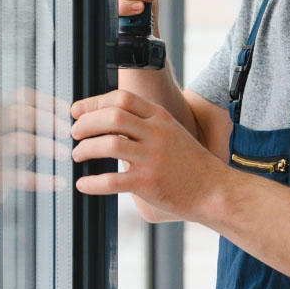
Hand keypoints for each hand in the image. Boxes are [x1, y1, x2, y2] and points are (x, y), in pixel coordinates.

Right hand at [0, 88, 70, 213]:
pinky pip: (16, 177)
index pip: (20, 97)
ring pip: (16, 142)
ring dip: (44, 146)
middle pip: (18, 114)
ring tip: (64, 154)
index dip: (45, 100)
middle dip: (45, 120)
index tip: (66, 110)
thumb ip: (27, 126)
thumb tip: (65, 115)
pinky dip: (40, 181)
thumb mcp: (4, 137)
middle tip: (66, 132)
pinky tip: (58, 183)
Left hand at [70, 89, 225, 220]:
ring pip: (109, 144)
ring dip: (86, 149)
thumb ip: (145, 124)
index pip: (122, 98)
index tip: (78, 111)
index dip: (95, 103)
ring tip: (78, 155)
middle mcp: (156, 134)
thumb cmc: (189, 162)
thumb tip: (108, 120)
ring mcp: (152, 158)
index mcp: (160, 117)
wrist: (214, 190)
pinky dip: (92, 182)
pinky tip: (83, 184)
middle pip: (112, 116)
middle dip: (86, 123)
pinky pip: (112, 180)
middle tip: (75, 133)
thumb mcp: (171, 132)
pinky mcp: (148, 183)